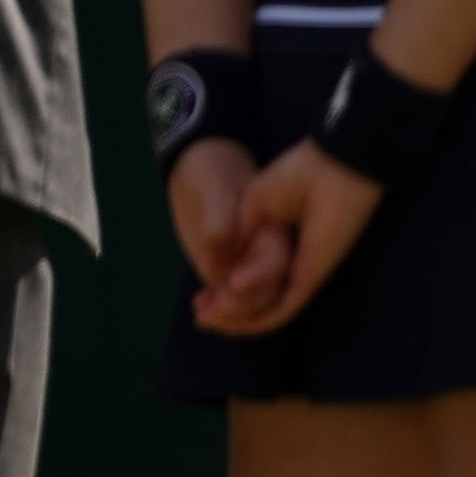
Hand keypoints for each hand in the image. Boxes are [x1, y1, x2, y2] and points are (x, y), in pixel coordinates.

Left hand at [162, 136, 260, 300]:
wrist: (200, 161)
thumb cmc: (214, 169)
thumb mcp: (215, 191)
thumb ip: (218, 222)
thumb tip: (211, 260)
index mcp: (276, 235)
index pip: (277, 272)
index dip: (258, 284)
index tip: (232, 285)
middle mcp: (266, 252)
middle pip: (264, 293)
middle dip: (241, 308)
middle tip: (213, 315)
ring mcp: (247, 259)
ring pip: (246, 297)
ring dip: (228, 311)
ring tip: (203, 316)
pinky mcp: (227, 262)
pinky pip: (225, 289)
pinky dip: (216, 300)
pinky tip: (199, 305)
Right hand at [191, 139, 378, 336]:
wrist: (324, 171)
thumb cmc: (293, 178)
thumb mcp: (248, 208)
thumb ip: (235, 240)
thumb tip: (214, 268)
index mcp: (277, 246)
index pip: (248, 282)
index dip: (221, 296)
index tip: (197, 301)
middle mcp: (289, 265)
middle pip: (255, 303)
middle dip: (224, 314)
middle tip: (198, 316)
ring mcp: (300, 274)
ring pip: (266, 312)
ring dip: (236, 320)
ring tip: (206, 317)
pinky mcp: (309, 279)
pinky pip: (282, 310)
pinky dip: (255, 318)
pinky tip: (227, 311)